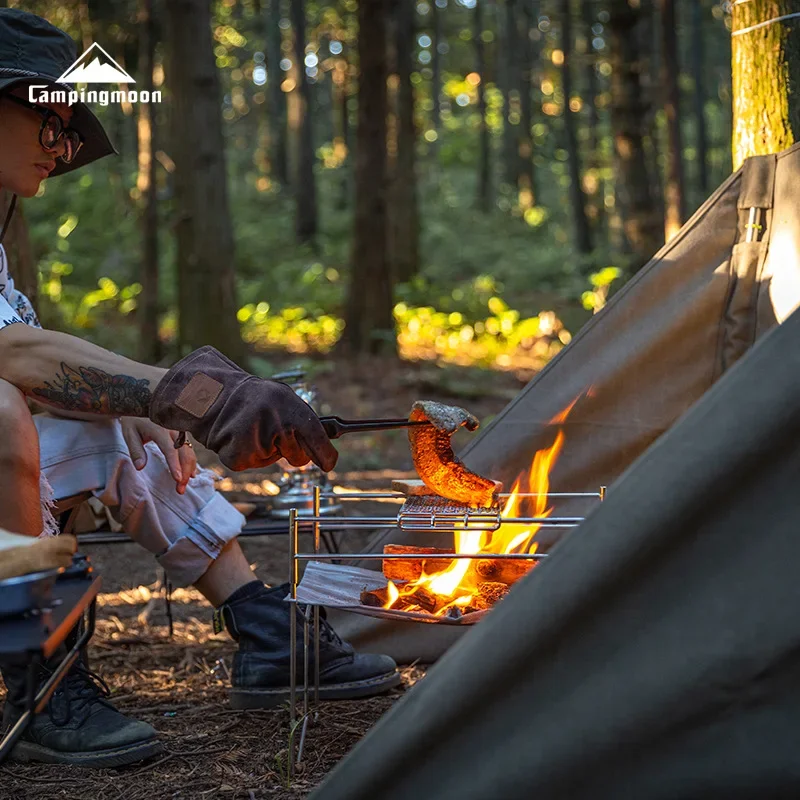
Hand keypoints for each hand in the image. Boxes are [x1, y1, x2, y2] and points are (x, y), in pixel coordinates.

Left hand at [120, 417, 197, 493]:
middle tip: (179, 490)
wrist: (142, 400)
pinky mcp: (182, 435)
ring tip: (182, 486)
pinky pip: (190, 450)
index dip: (174, 464)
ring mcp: (180, 432)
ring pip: (190, 453)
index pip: (170, 448)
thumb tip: (140, 467)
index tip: (177, 478)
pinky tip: (190, 474)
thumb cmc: (134, 418)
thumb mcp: (129, 432)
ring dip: (188, 470)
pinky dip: (190, 463)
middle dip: (184, 472)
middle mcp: (174, 430)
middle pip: (184, 453)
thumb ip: (135, 450)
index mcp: (160, 428)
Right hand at [149, 346, 337, 471]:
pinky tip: (235, 436)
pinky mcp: (239, 455)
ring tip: (248, 428)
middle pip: (298, 456)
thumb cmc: (248, 397)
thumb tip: (323, 446)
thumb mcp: (279, 398)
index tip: (329, 464)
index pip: (317, 437)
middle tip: (274, 434)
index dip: (326, 455)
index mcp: (291, 405)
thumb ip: (300, 419)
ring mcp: (258, 439)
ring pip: (272, 460)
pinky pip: (251, 463)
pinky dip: (244, 454)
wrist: (206, 392)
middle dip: (291, 452)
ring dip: (263, 450)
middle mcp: (278, 421)